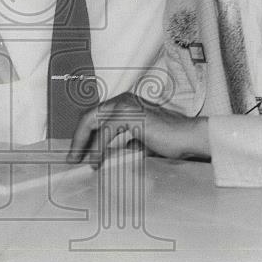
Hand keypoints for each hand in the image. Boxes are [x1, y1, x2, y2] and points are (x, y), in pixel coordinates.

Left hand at [66, 92, 209, 166]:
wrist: (189, 138)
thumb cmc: (170, 140)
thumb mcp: (139, 141)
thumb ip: (123, 144)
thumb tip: (105, 156)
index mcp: (124, 103)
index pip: (95, 116)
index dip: (83, 134)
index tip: (77, 151)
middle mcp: (123, 100)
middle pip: (88, 116)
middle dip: (78, 138)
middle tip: (72, 157)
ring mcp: (127, 106)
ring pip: (93, 122)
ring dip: (85, 144)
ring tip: (81, 161)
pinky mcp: (131, 116)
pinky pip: (106, 133)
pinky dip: (99, 149)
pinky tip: (97, 161)